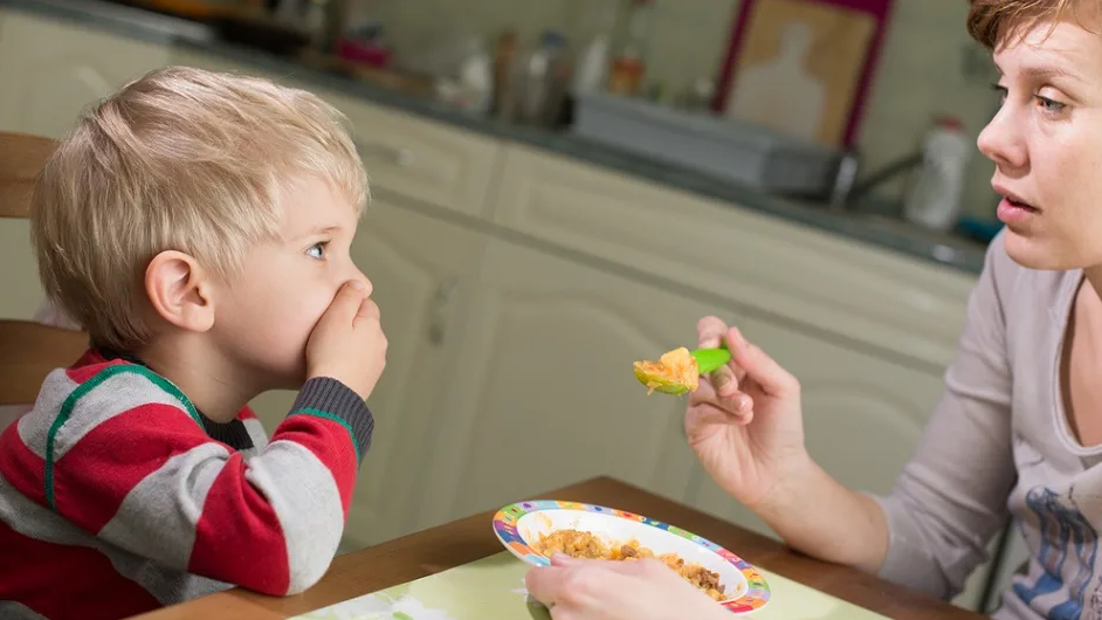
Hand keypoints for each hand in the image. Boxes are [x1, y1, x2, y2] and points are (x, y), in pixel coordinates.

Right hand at [306, 280, 386, 399]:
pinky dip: (348, 362)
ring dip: (349, 345)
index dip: (347, 305)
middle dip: (349, 325)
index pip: (366, 303)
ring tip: (327, 352)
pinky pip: (358, 364)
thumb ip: (348, 297)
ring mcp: (376, 363)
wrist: (332, 395)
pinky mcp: (368, 380)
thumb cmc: (329, 355)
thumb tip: (359, 283)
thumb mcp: (335, 317)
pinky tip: (333, 367)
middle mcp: (380, 343)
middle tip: (326, 332)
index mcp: (373, 325)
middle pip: (365, 325)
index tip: (331, 312)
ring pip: (362, 345)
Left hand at [524, 554, 727, 619]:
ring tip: (621, 615)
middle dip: (572, 598)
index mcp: (579, 585)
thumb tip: (561, 560)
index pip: (535, 580)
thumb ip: (597, 564)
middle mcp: (569, 616)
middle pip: (552, 603)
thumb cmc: (679, 606)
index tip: (566, 578)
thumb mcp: (644, 569)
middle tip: (608, 600)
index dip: (549, 576)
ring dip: (584, 616)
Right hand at [686, 316, 810, 511]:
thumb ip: (758, 359)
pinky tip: (738, 422)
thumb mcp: (782, 387)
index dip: (708, 333)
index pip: (712, 335)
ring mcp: (703, 404)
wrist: (779, 471)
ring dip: (724, 396)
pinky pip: (697, 410)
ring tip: (747, 411)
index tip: (714, 342)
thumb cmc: (783, 429)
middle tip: (735, 387)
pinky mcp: (695, 428)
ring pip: (697, 385)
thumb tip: (731, 333)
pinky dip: (718, 413)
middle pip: (700, 358)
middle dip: (719, 371)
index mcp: (737, 365)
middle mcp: (716, 381)